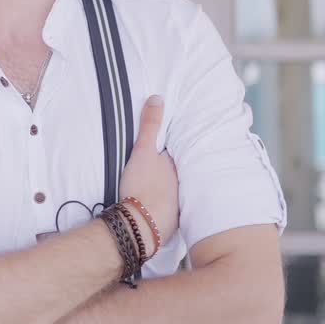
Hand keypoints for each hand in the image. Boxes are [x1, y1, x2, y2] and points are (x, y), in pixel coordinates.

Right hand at [117, 96, 179, 250]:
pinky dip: (166, 210)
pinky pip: (171, 212)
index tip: (168, 150)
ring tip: (163, 190)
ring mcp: (180, 206)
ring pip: (177, 194)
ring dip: (172, 192)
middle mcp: (184, 186)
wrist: (140, 225)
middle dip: (175, 172)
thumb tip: (157, 98)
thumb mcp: (143, 151)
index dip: (172, 152)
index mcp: (179, 167)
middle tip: (164, 171)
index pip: (179, 155)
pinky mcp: (171, 224)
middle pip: (180, 175)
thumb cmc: (142, 185)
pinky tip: (159, 211)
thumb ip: (150, 126)